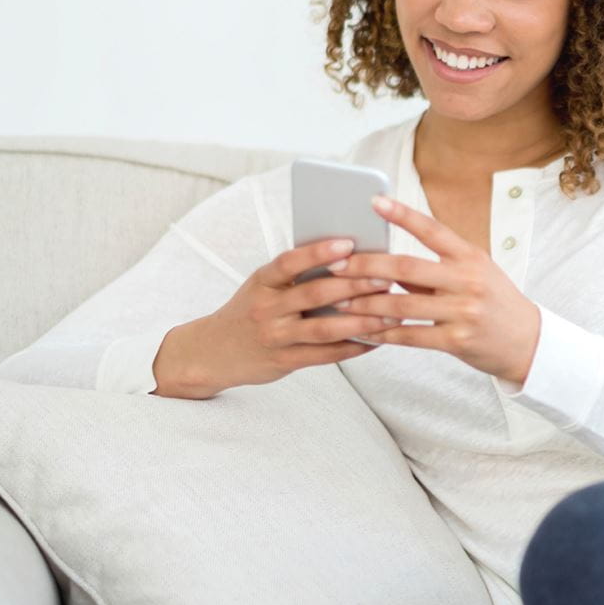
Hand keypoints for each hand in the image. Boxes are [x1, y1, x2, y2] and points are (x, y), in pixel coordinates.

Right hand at [151, 238, 394, 397]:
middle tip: (387, 277)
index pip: (289, 262)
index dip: (319, 252)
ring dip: (362, 321)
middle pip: (315, 294)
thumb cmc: (249, 312)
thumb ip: (296, 276)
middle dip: (355, 285)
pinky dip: (353, 347)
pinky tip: (376, 340)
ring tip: (392, 314)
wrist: (211, 353)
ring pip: (325, 328)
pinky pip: (325, 355)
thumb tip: (348, 257)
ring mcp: (275, 336)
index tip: (349, 243)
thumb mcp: (262, 287)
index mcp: (262, 282)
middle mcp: (267, 308)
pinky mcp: (284, 361)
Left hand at [329, 194, 541, 386]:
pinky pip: (410, 336)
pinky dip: (383, 334)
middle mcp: (468, 280)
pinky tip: (364, 331)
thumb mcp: (474, 275)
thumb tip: (385, 264)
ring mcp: (463, 311)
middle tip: (335, 264)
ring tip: (339, 302)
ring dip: (366, 303)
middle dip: (365, 265)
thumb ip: (433, 269)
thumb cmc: (495, 303)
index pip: (432, 229)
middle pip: (406, 267)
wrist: (527, 341)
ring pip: (402, 304)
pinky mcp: (456, 340)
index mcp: (470, 257)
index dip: (402, 215)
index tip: (374, 202)